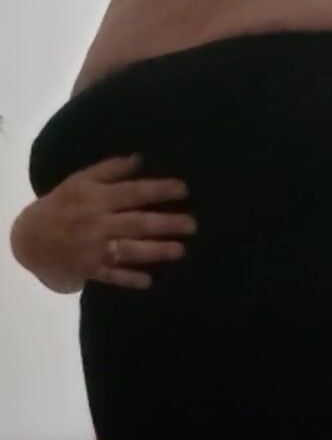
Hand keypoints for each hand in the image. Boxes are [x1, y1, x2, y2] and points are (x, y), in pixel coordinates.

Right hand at [11, 156, 196, 292]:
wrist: (31, 238)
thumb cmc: (62, 205)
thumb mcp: (80, 181)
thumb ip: (110, 170)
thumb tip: (141, 158)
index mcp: (96, 198)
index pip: (133, 193)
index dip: (159, 190)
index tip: (184, 189)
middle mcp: (97, 223)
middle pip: (136, 223)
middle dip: (166, 224)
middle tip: (192, 224)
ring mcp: (93, 249)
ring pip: (128, 250)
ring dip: (155, 251)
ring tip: (180, 250)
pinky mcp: (90, 270)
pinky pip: (112, 276)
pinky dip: (129, 279)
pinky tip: (148, 281)